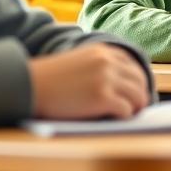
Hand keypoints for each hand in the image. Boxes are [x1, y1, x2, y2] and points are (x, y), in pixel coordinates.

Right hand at [28, 43, 150, 118]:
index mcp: (103, 51)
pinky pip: (126, 110)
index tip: (136, 92)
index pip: (133, 65)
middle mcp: (108, 62)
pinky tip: (115, 119)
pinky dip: (124, 117)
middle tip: (136, 107)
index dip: (137, 81)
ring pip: (138, 96)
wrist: (30, 86)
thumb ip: (99, 66)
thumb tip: (120, 83)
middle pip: (139, 80)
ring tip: (127, 115)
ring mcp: (106, 79)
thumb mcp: (79, 61)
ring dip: (135, 107)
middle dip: (140, 95)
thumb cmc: (51, 79)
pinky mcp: (102, 98)